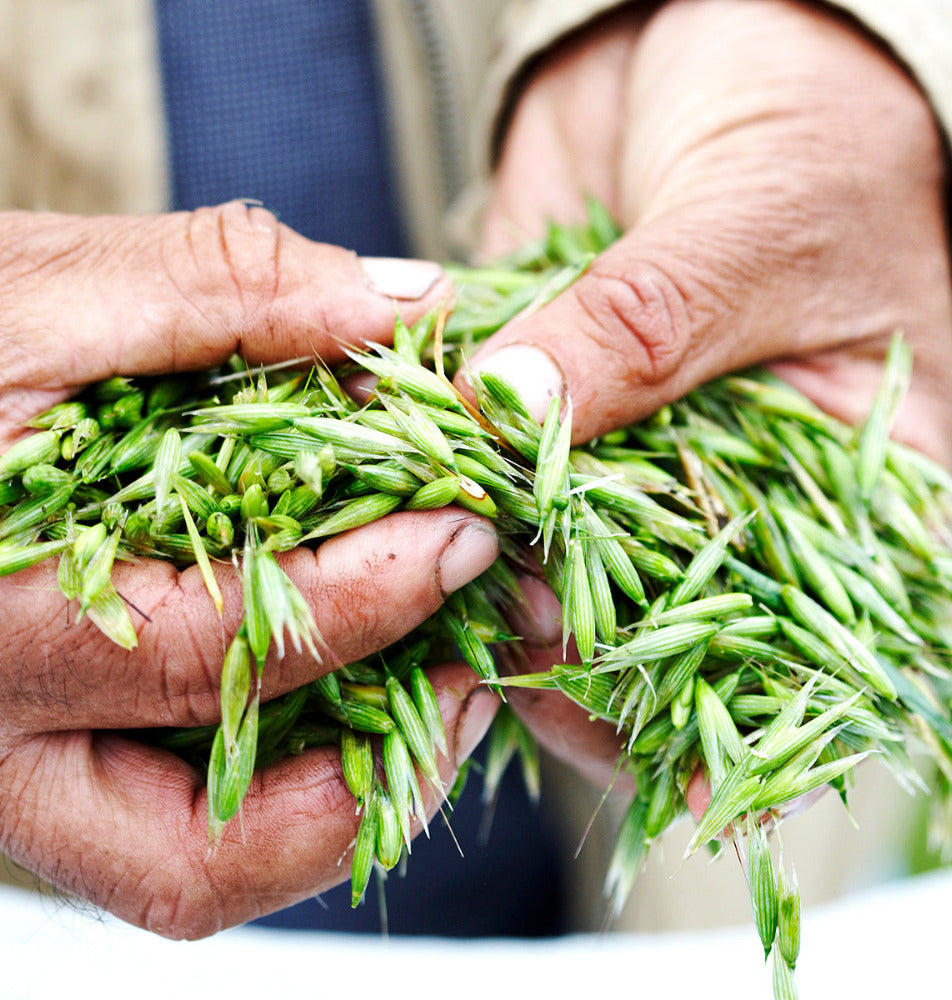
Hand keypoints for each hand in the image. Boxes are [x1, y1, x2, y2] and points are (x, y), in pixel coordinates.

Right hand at [0, 203, 498, 935]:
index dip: (366, 598)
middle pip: (186, 859)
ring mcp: (22, 758)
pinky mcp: (55, 743)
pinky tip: (366, 682)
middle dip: (358, 789)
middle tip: (467, 690)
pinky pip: (181, 813)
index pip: (204, 653)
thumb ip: (225, 289)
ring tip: (442, 696)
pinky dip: (291, 769)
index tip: (464, 534)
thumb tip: (399, 308)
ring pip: (185, 863)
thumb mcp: (45, 289)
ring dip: (336, 801)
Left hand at [470, 1, 951, 791]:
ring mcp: (624, 446)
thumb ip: (643, 332)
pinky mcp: (541, 392)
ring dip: (473, 551)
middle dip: (552, 629)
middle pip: (636, 614)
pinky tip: (375, 471)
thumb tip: (510, 410)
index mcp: (834, 494)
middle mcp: (724, 491)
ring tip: (408, 556)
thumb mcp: (756, 230)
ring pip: (545, 540)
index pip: (761, 649)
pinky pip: (482, 446)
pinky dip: (430, 460)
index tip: (578, 684)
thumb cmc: (813, 125)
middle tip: (472, 616)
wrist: (728, 35)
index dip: (672, 691)